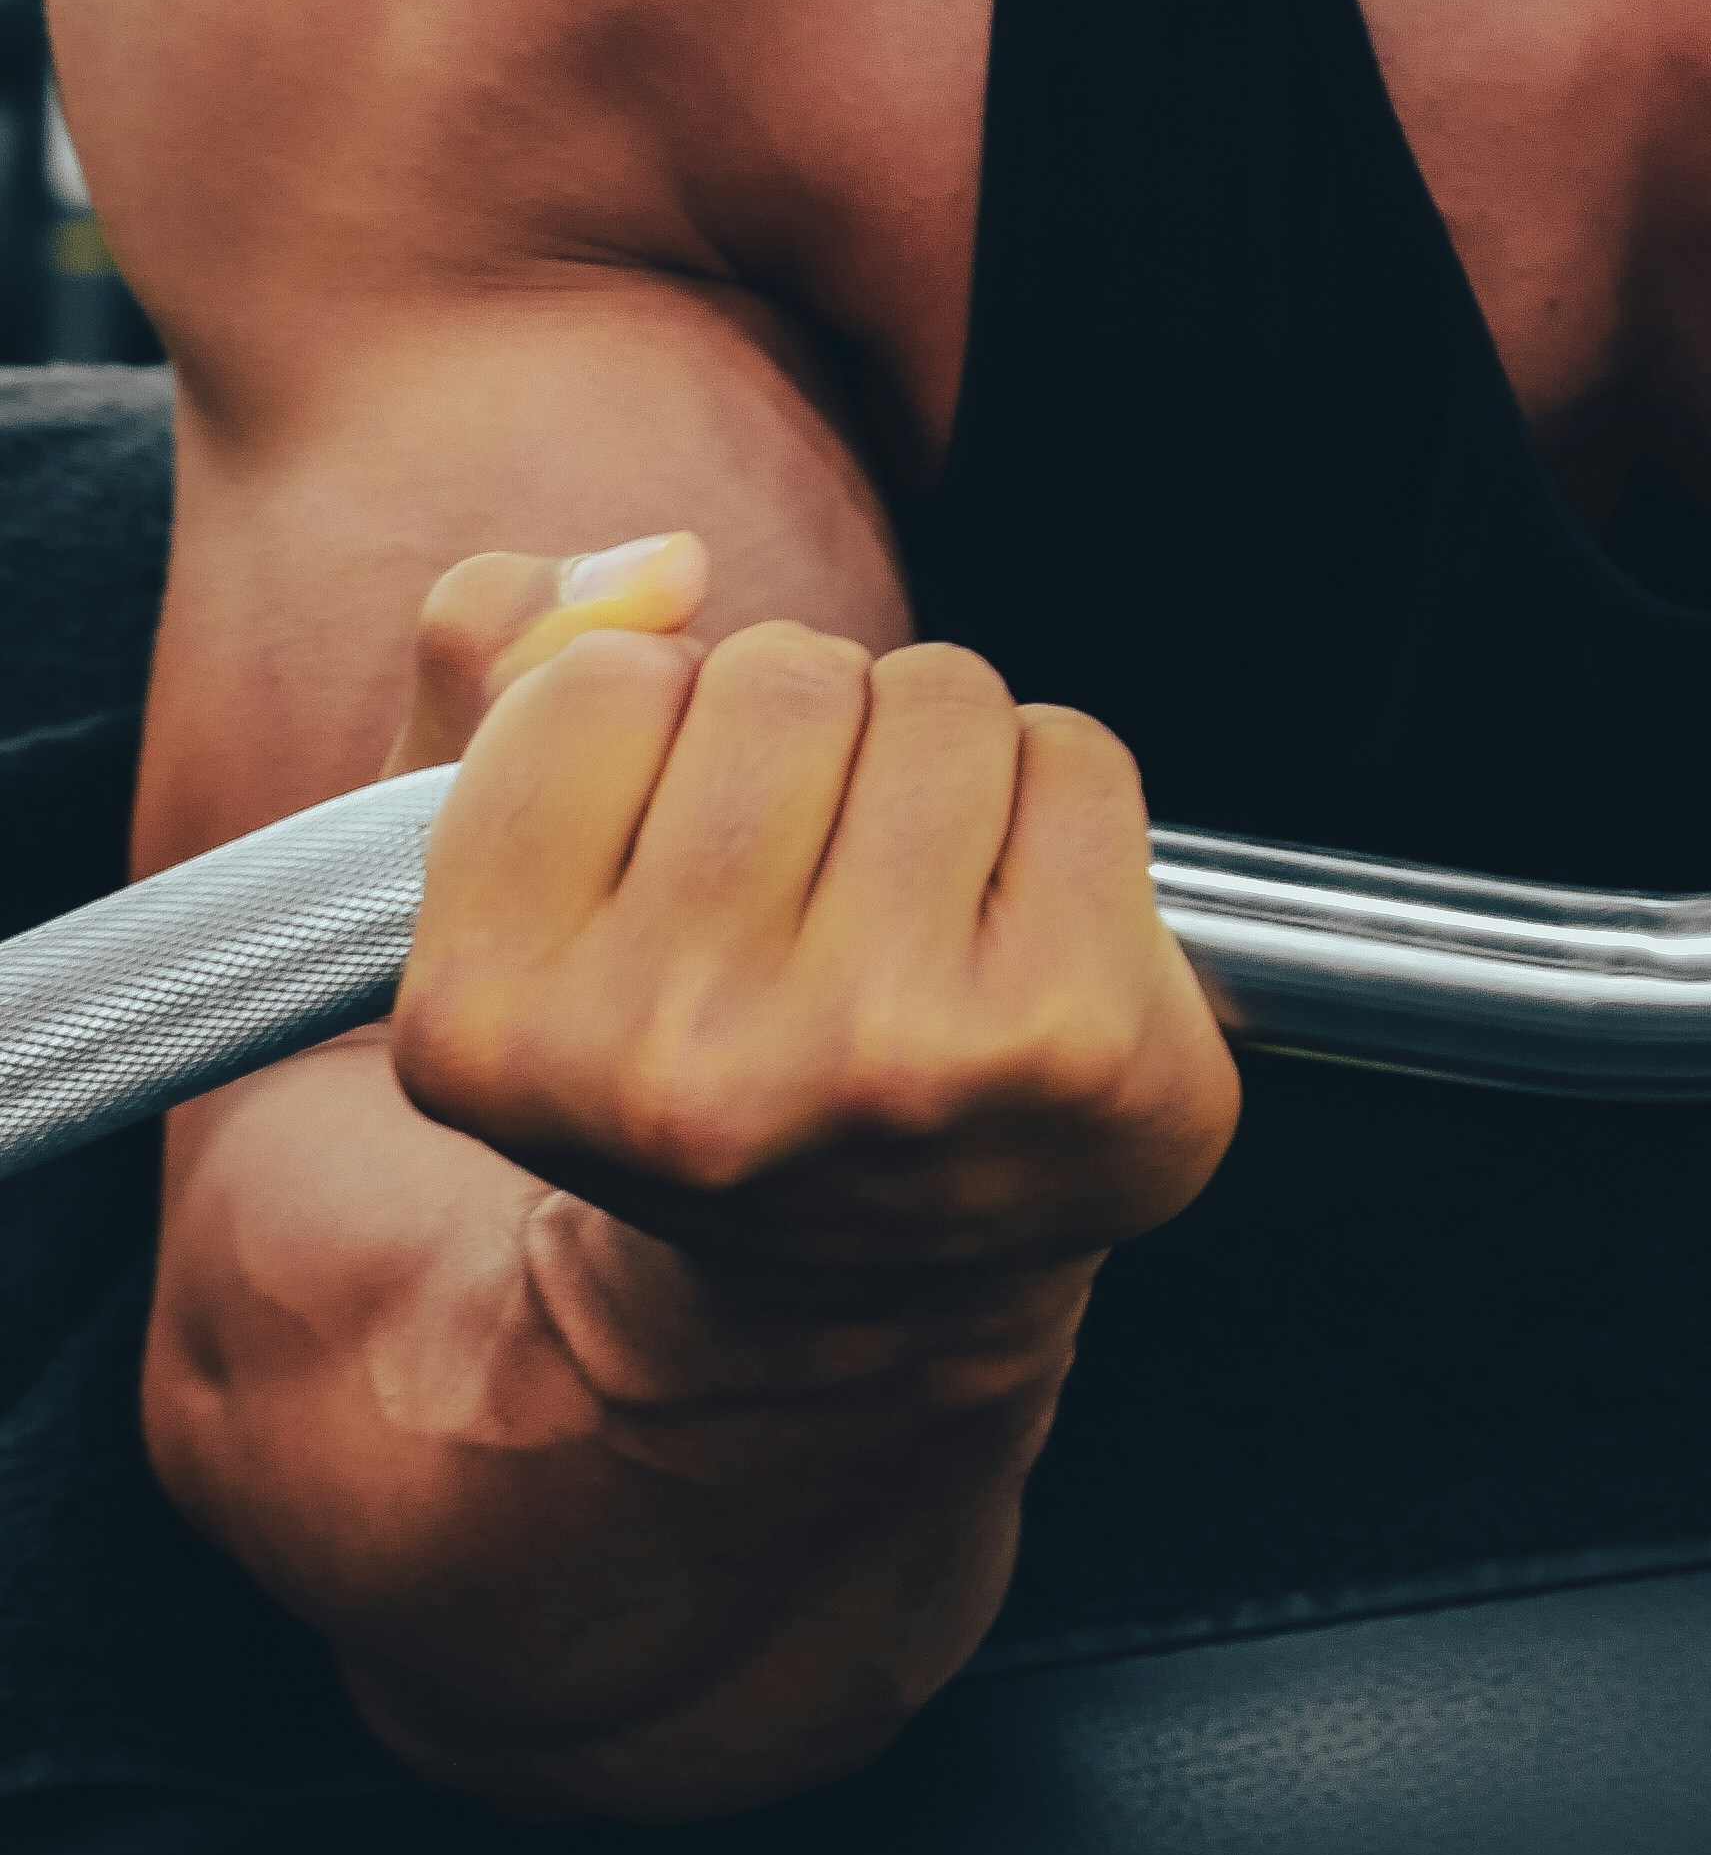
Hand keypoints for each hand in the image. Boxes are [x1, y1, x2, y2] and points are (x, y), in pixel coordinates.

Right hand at [380, 536, 1238, 1309]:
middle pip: (783, 672)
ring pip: (937, 695)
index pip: (601, 684)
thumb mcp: (515, 877)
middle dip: (809, 731)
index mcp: (488, 1029)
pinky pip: (1078, 754)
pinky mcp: (1068, 1037)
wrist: (880, 1289)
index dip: (657, 724)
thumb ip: (500, 666)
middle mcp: (676, 1071)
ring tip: (914, 901)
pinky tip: (1018, 926)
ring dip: (938, 757)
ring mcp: (882, 1060)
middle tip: (810, 883)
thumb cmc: (697, 1036)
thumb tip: (660, 566)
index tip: (673, 848)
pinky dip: (1060, 803)